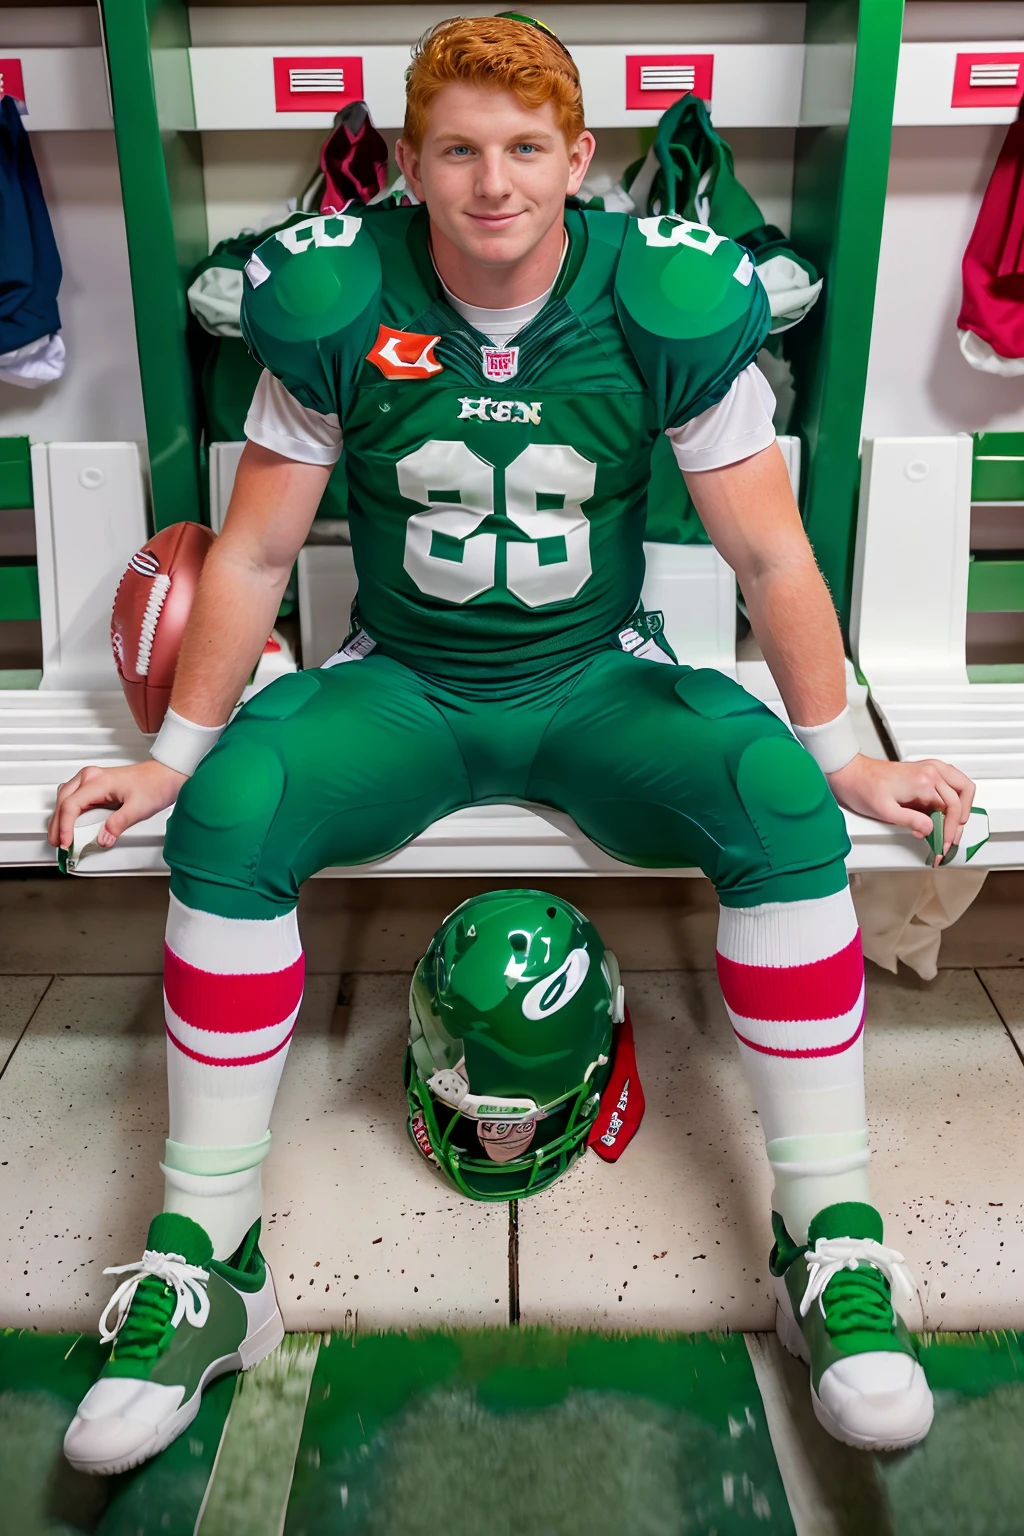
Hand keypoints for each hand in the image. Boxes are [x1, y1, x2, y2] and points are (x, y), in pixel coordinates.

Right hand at [48, 759, 187, 851]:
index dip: (65, 826)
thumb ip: (118, 824)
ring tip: (62, 836)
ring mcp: (93, 779)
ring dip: (61, 817)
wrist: (166, 774)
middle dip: (57, 824)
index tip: (66, 842)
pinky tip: (73, 824)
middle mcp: (91, 777)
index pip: (71, 805)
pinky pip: (75, 798)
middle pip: (63, 801)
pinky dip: (70, 811)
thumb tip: (103, 839)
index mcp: (97, 781)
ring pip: (66, 798)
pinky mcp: (97, 785)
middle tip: (58, 843)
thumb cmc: (155, 784)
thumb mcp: (138, 808)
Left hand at [826, 754, 974, 865]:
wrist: (851, 773)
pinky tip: (943, 813)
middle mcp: (931, 771)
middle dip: (960, 820)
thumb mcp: (885, 811)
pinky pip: (951, 782)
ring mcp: (930, 768)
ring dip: (962, 807)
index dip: (950, 831)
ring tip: (951, 826)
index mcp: (924, 781)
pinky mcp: (926, 770)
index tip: (943, 844)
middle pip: (963, 795)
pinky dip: (954, 798)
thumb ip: (911, 821)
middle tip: (950, 837)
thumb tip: (931, 829)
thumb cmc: (863, 787)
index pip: (951, 808)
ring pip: (962, 785)